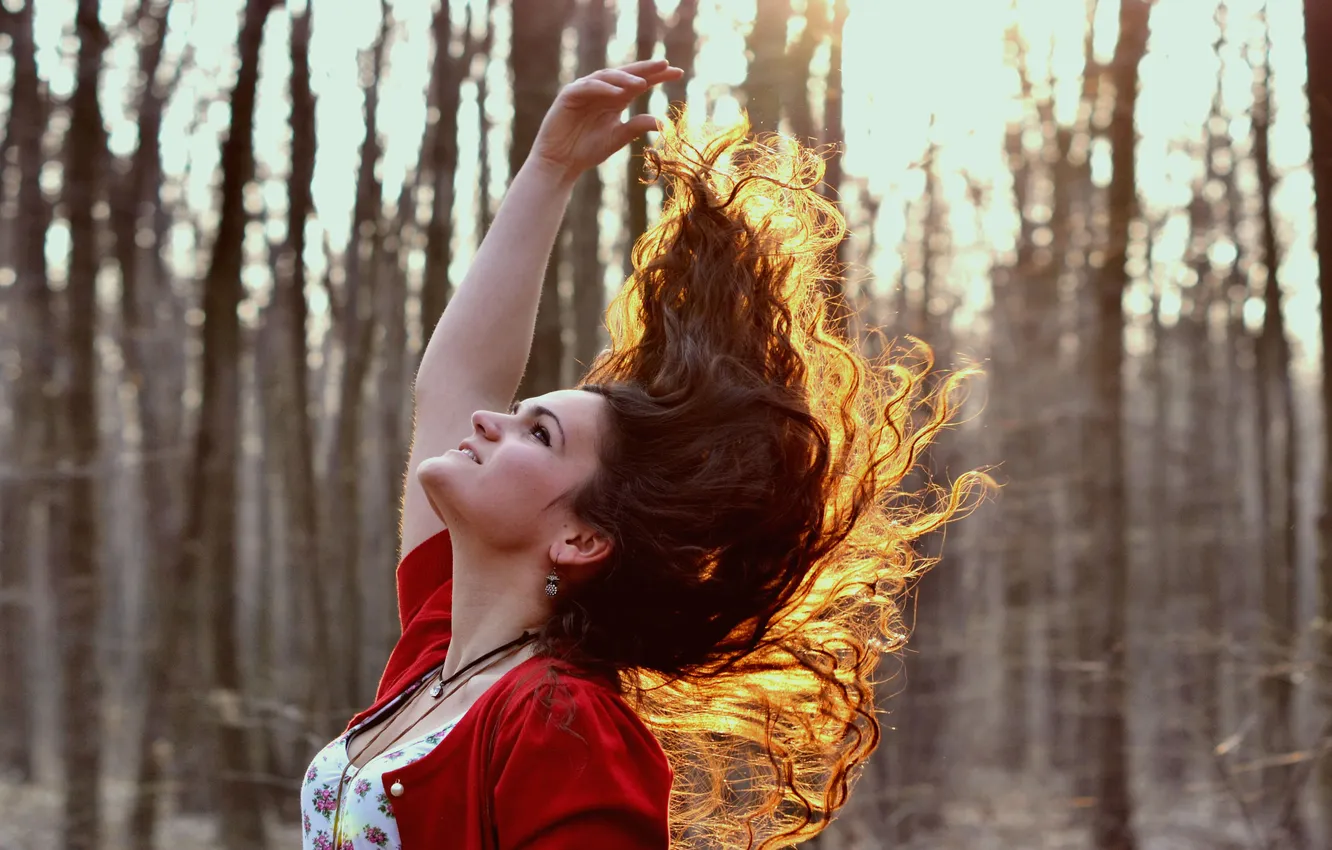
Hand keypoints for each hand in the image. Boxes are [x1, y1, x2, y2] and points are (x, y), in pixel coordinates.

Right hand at [531, 59, 683, 183]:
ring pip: (607, 77)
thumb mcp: (618, 137)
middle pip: (626, 74)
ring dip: (625, 78)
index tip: (678, 73)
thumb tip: (663, 121)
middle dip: (645, 69)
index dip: (658, 76)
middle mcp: (602, 91)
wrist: (561, 163)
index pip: (639, 83)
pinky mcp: (570, 95)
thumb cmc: (588, 150)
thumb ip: (637, 126)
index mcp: (615, 99)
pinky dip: (604, 88)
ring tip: (642, 83)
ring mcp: (585, 90)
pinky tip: (618, 93)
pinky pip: (589, 87)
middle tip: (665, 65)